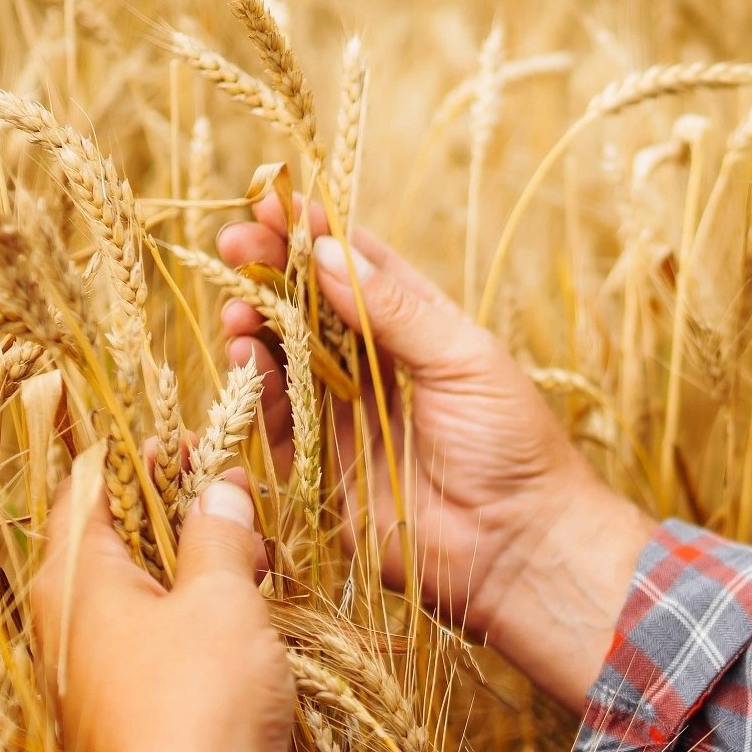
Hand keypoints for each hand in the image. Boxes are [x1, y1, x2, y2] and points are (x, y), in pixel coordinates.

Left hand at [28, 464, 293, 751]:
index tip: (189, 442)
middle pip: (113, 541)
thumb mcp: (220, 599)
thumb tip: (220, 488)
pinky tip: (246, 625)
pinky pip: (156, 647)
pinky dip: (196, 623)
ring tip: (255, 561)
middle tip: (236, 499)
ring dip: (194, 571)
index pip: (84, 488)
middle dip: (176, 513)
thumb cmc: (196, 704)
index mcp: (71, 580)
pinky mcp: (128, 719)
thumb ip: (219, 535)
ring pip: (140, 597)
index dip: (136, 455)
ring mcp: (94, 677)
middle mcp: (67, 625)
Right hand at [217, 199, 654, 712]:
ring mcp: (349, 416)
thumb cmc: (511, 446)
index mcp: (422, 329)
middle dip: (271, 272)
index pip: (360, 266)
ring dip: (257, 326)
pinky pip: (277, 420)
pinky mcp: (324, 469)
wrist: (517, 547)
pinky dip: (256, 388)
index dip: (317, 233)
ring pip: (286, 357)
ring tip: (239, 308)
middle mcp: (379, 367)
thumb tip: (330, 252)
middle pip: (311, 306)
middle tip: (234, 244)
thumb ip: (395, 310)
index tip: (275, 204)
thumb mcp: (463, 360)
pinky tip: (246, 359)